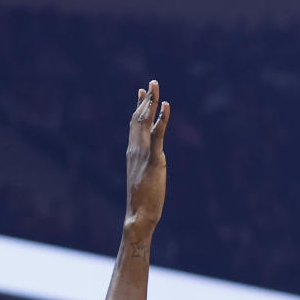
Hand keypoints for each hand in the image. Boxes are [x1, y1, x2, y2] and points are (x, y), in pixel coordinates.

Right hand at [125, 80, 169, 239]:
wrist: (138, 216)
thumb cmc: (141, 204)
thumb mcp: (142, 180)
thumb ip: (144, 168)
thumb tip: (149, 166)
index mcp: (133, 153)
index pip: (135, 125)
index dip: (139, 108)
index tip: (142, 93)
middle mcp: (135, 149)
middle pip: (139, 118)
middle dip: (146, 99)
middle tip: (152, 82)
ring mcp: (143, 154)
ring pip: (146, 121)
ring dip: (152, 102)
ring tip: (155, 85)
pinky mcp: (154, 160)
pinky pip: (159, 135)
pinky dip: (162, 119)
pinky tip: (166, 106)